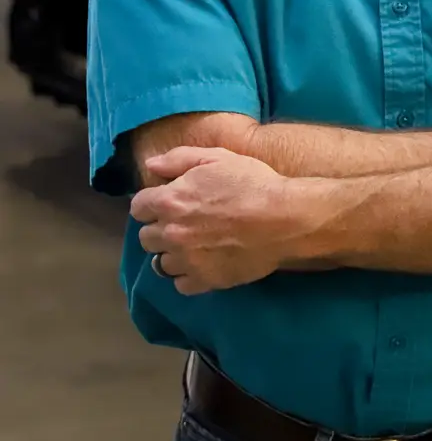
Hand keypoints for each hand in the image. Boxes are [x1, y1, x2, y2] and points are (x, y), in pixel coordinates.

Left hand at [131, 146, 299, 295]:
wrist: (283, 217)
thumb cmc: (252, 182)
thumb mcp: (218, 157)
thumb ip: (179, 159)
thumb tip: (149, 164)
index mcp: (170, 201)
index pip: (138, 207)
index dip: (152, 202)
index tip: (169, 200)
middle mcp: (170, 233)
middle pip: (145, 237)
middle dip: (160, 227)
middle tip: (184, 221)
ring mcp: (186, 261)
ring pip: (160, 263)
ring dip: (172, 252)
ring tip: (194, 244)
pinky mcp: (203, 281)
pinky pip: (180, 284)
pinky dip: (188, 274)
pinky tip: (204, 261)